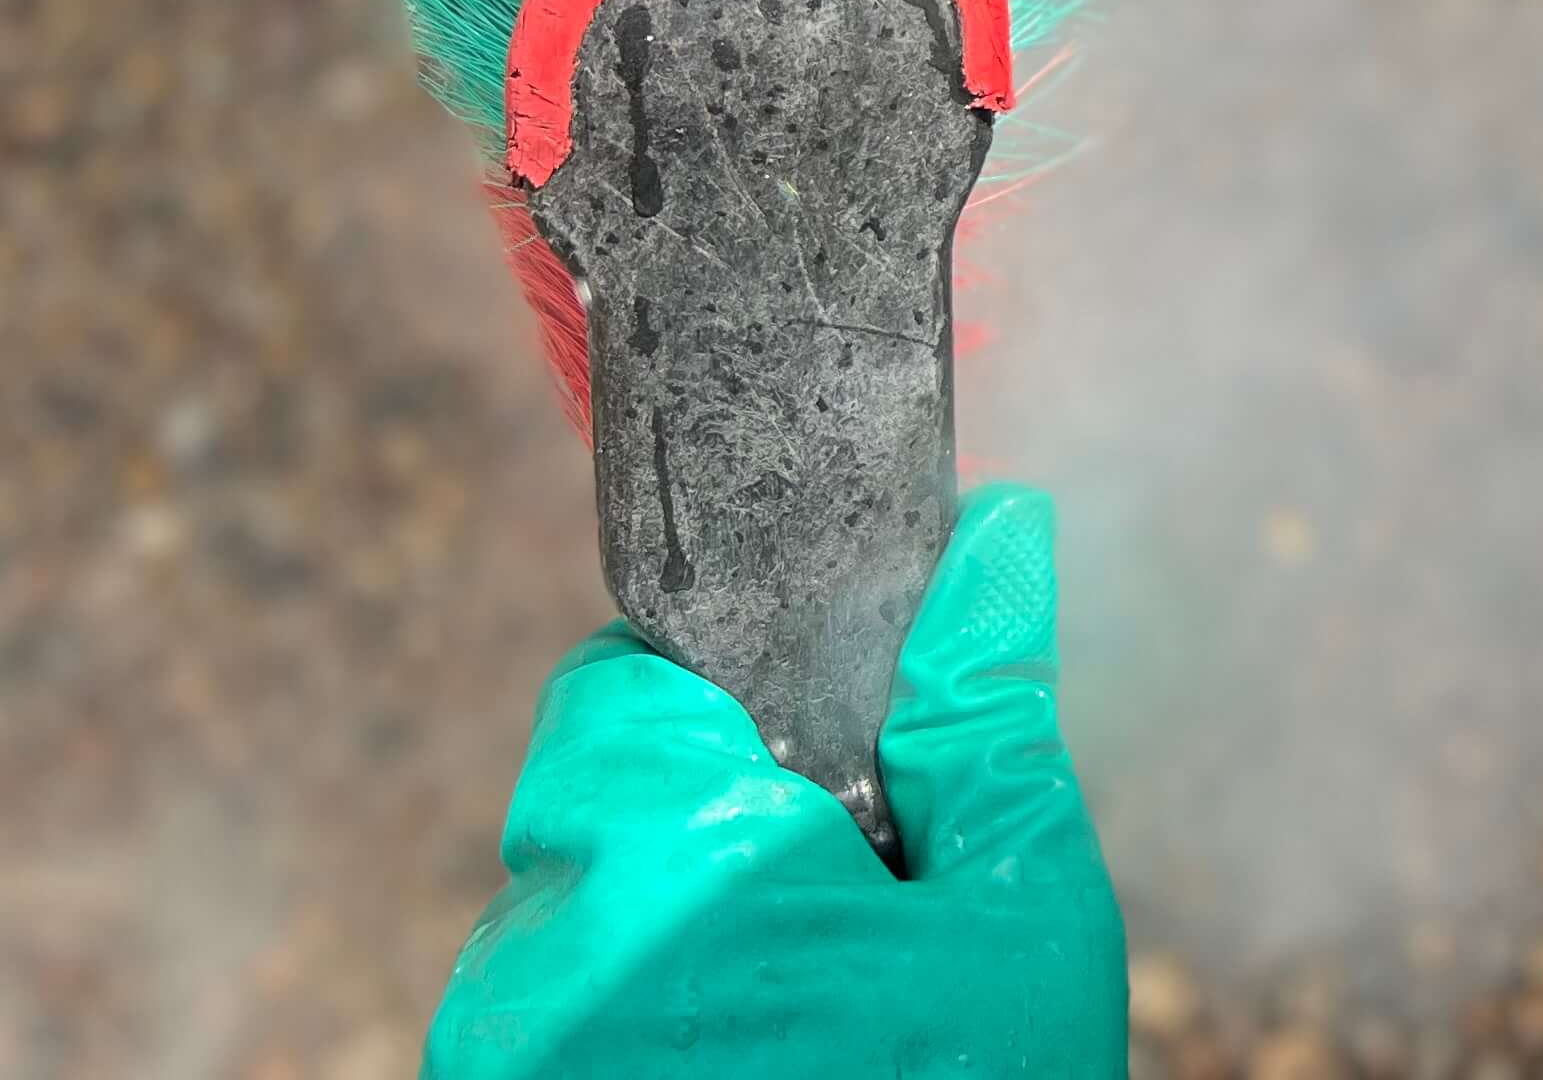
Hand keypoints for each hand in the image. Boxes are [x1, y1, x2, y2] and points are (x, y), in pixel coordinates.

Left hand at [426, 484, 1126, 1079]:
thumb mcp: (1016, 904)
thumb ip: (983, 712)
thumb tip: (1001, 538)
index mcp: (668, 860)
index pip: (612, 687)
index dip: (719, 688)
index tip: (811, 743)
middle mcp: (540, 965)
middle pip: (591, 811)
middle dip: (709, 819)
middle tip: (842, 892)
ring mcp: (504, 1066)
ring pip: (569, 929)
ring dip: (668, 932)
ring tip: (804, 1004)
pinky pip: (555, 1028)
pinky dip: (640, 1022)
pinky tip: (755, 1058)